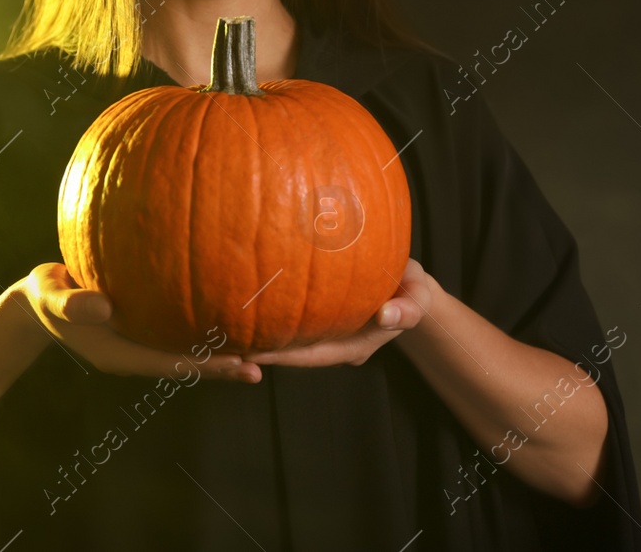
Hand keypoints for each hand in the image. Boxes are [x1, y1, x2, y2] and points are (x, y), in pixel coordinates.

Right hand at [18, 262, 261, 382]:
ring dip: (218, 350)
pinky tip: (228, 313)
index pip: (167, 363)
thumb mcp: (51, 298)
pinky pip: (178, 329)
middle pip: (184, 364)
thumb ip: (72, 305)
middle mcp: (135, 351)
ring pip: (185, 350)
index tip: (233, 363)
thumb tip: (103, 306)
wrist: (41, 299)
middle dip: (220, 366)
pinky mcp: (144, 326)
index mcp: (118, 354)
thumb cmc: (46, 296)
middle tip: (259, 367)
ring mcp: (140, 341)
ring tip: (258, 348)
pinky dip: (203, 327)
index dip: (201, 364)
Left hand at [241, 258, 435, 367]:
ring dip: (258, 332)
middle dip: (259, 348)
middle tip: (222, 341)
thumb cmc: (412, 292)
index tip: (252, 350)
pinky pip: (289, 316)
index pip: (309, 355)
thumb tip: (385, 316)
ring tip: (221, 324)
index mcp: (352, 347)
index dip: (281, 354)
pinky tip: (243, 298)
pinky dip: (269, 312)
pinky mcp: (317, 313)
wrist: (409, 286)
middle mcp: (332, 343)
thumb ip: (408, 310)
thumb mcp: (418, 299)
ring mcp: (324, 330)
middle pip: (290, 352)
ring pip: (286, 336)